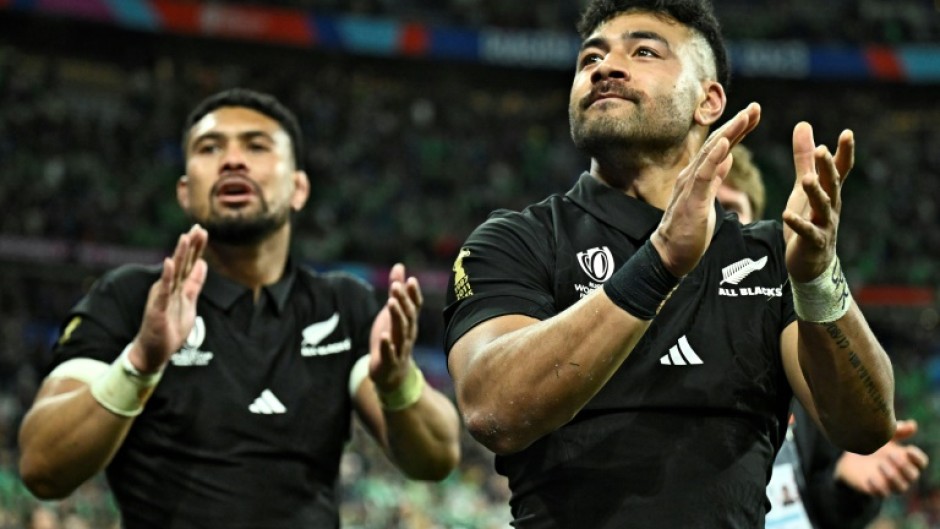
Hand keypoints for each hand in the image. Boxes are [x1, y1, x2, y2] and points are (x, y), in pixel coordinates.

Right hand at [130, 225, 207, 372]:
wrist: (154, 352)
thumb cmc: (170, 328)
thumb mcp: (189, 303)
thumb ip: (194, 284)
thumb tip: (202, 263)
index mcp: (178, 287)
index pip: (189, 264)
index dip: (196, 248)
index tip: (202, 230)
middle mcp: (169, 288)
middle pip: (182, 263)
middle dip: (190, 245)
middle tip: (198, 227)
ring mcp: (162, 297)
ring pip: (173, 273)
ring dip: (179, 255)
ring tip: (185, 238)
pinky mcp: (156, 308)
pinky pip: (163, 290)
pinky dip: (167, 276)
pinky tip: (169, 262)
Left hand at [369, 263, 422, 392]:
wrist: (391, 374)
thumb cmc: (393, 338)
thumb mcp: (392, 313)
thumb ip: (395, 291)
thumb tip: (399, 266)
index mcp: (409, 323)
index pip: (415, 306)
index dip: (413, 294)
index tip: (410, 280)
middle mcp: (407, 334)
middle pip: (408, 316)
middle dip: (403, 301)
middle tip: (395, 286)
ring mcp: (400, 349)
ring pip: (400, 332)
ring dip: (397, 317)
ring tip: (391, 302)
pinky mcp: (389, 362)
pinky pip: (390, 354)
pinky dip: (388, 346)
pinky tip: (384, 336)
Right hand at [652, 103, 760, 276]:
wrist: (669, 255)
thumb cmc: (688, 232)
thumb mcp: (707, 201)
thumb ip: (714, 179)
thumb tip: (727, 158)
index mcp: (698, 176)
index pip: (720, 148)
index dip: (737, 130)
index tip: (753, 115)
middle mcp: (691, 175)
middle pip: (716, 144)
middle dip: (737, 124)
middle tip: (756, 107)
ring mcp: (689, 186)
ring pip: (710, 154)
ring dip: (729, 133)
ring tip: (745, 116)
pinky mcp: (691, 200)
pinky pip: (703, 175)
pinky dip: (714, 157)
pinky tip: (725, 144)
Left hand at [782, 123, 853, 281]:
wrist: (810, 261)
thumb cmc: (809, 218)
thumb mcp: (804, 185)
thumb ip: (804, 157)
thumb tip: (803, 124)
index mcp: (829, 191)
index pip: (840, 169)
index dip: (845, 152)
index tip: (847, 133)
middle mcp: (831, 206)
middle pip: (831, 184)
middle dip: (827, 168)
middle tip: (822, 150)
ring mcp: (825, 225)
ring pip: (822, 207)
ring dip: (815, 193)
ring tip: (806, 179)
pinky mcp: (813, 243)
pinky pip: (807, 233)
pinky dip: (798, 224)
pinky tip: (786, 216)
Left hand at [835, 419, 929, 496]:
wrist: (850, 457)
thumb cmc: (873, 444)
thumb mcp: (884, 435)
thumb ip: (897, 430)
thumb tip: (912, 425)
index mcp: (906, 459)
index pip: (921, 462)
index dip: (917, 458)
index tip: (907, 450)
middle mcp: (902, 474)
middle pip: (913, 475)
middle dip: (904, 466)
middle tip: (890, 455)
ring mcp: (890, 483)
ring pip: (901, 487)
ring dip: (892, 476)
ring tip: (880, 464)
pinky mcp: (877, 490)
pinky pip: (883, 494)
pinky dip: (878, 487)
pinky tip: (870, 477)